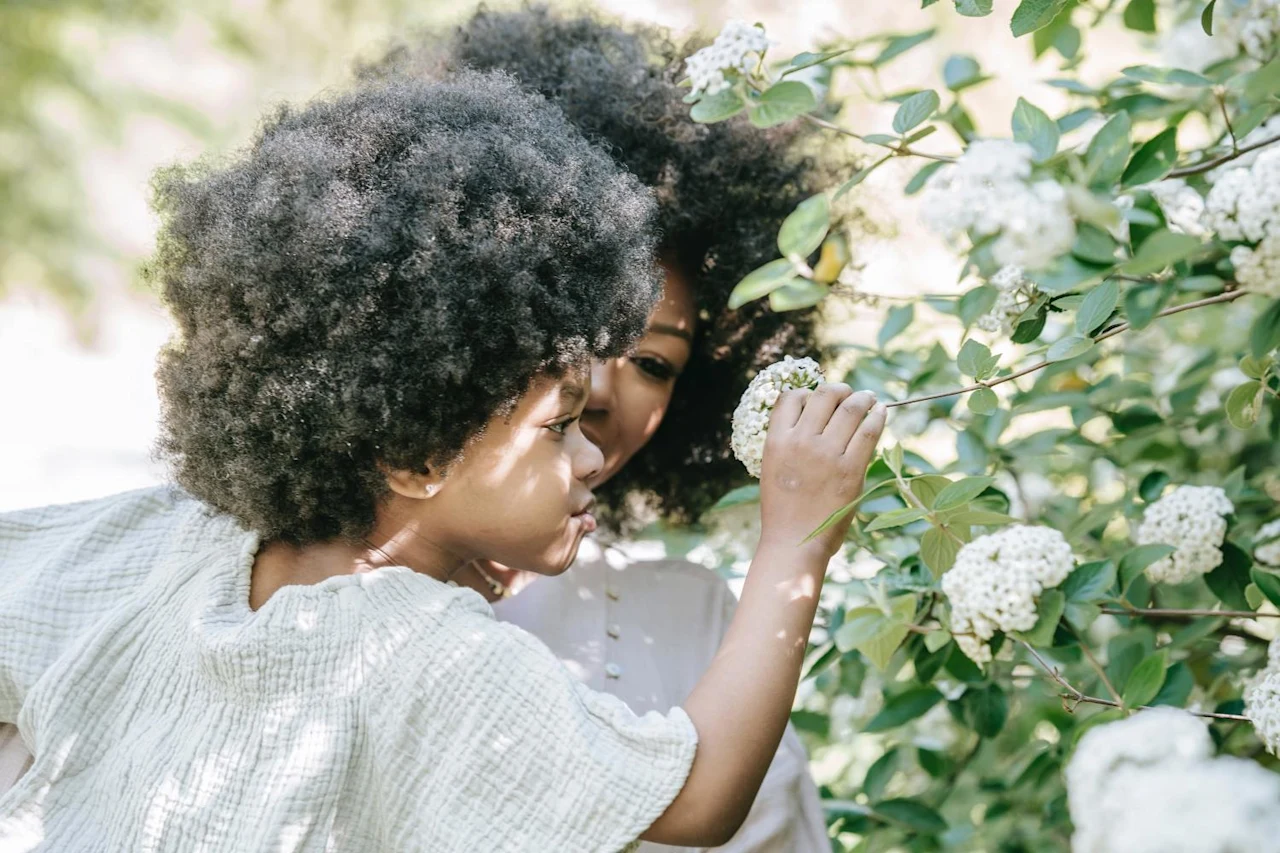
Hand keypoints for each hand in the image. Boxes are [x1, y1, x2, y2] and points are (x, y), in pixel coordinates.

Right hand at [758, 384, 884, 559]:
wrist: (794, 542)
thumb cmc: (783, 508)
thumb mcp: (773, 468)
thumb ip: (790, 442)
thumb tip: (816, 418)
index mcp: (777, 440)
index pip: (791, 397)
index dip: (806, 393)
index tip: (818, 400)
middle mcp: (801, 441)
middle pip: (824, 395)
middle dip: (839, 389)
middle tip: (849, 394)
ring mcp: (827, 454)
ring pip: (850, 407)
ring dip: (862, 398)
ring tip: (869, 399)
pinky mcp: (851, 469)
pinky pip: (869, 430)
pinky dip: (878, 416)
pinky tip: (881, 412)